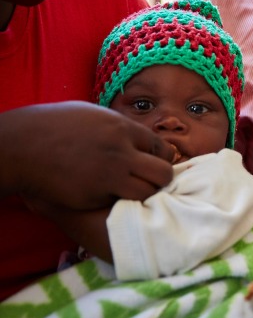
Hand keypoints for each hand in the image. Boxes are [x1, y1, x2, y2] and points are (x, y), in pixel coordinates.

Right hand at [1, 101, 174, 208]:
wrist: (24, 146)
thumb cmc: (57, 126)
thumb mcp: (95, 115)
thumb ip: (121, 127)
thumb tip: (142, 138)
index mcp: (123, 128)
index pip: (161, 146)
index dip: (163, 156)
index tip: (157, 161)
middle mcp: (122, 152)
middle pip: (163, 172)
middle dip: (162, 178)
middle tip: (152, 181)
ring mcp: (109, 175)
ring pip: (147, 192)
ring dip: (144, 193)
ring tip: (135, 191)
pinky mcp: (95, 196)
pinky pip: (120, 202)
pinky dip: (120, 202)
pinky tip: (112, 198)